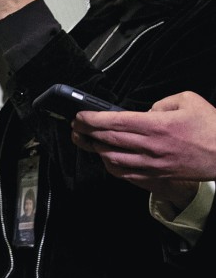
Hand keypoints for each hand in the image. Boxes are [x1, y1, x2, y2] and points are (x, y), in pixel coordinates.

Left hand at [74, 91, 215, 205]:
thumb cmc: (212, 128)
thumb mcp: (189, 101)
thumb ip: (162, 102)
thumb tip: (145, 111)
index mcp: (156, 125)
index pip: (114, 121)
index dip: (91, 118)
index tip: (79, 115)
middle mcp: (150, 146)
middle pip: (107, 139)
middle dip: (86, 132)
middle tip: (75, 126)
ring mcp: (151, 164)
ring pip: (111, 158)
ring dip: (95, 149)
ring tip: (86, 141)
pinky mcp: (155, 176)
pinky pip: (123, 174)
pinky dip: (110, 165)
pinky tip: (106, 158)